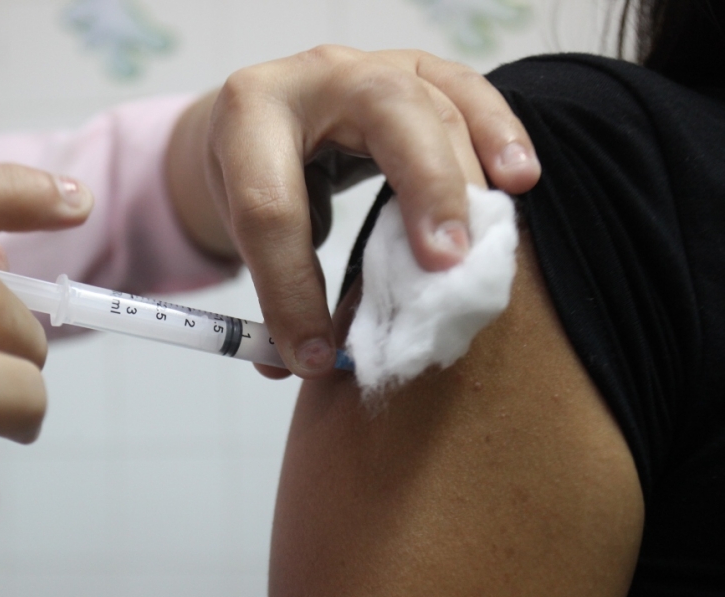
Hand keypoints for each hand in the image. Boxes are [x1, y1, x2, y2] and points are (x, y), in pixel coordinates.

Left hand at [167, 47, 539, 377]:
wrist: (268, 119)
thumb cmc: (253, 175)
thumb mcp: (242, 223)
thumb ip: (273, 287)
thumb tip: (306, 365)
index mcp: (248, 117)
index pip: (270, 206)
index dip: (293, 288)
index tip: (317, 358)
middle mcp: (313, 76)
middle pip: (383, 111)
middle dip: (423, 188)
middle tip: (446, 265)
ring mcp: (371, 65)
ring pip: (435, 99)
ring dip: (473, 168)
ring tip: (495, 230)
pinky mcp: (414, 72)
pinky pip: (467, 90)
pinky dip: (499, 133)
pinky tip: (520, 180)